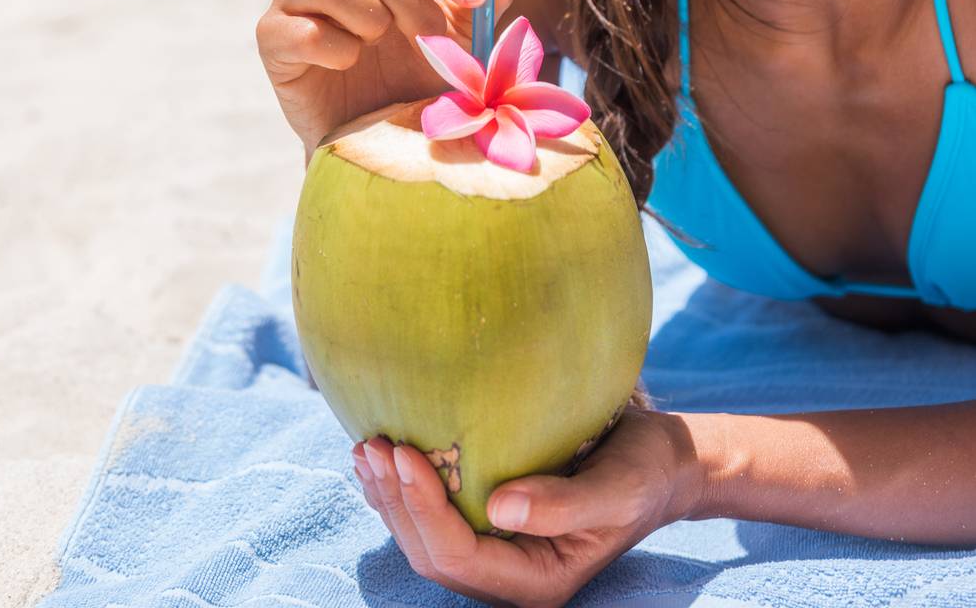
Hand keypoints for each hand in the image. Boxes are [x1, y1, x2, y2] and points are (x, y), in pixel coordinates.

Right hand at [257, 0, 515, 157]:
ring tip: (376, 45)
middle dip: (411, 4)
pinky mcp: (271, 36)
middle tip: (426, 39)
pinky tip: (347, 64)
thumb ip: (480, 5)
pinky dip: (335, 50)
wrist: (371, 130)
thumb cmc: (414, 71)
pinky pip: (301, 29)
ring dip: (368, 20)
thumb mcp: (460, 40)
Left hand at [350, 405, 700, 607]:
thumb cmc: (644, 472)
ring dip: (391, 497)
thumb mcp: (617, 488)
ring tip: (365, 448)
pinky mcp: (493, 520)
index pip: (460, 556)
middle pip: (432, 553)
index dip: (423, 509)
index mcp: (537, 580)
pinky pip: (438, 515)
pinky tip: (386, 455)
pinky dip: (406, 487)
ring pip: (426, 538)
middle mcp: (510, 573)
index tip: (403, 451)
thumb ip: (563, 504)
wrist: (661, 463)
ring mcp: (499, 551)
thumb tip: (501, 508)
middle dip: (396, 503)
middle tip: (372, 445)